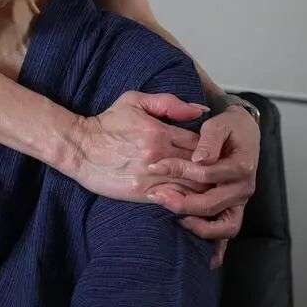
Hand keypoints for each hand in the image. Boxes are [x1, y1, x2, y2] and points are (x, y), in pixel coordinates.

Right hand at [67, 91, 209, 200]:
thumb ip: (169, 103)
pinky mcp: (143, 193)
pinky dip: (189, 203)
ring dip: (207, 190)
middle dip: (216, 172)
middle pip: (201, 166)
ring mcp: (152, 176)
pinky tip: (199, 205)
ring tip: (218, 191)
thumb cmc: (108, 123)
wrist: (80, 147)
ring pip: (192, 187)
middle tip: (227, 175)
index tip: (220, 153)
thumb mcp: (135, 101)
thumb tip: (200, 109)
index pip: (200, 142)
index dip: (214, 149)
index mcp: (161, 131)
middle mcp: (159, 155)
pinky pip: (174, 201)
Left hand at [145, 105, 259, 265]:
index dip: (179, 170)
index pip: (206, 173)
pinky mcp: (234, 209)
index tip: (155, 166)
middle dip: (182, 202)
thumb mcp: (219, 124)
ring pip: (223, 226)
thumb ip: (209, 139)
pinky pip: (227, 233)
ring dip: (198, 227)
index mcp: (241, 165)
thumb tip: (199, 159)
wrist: (244, 132)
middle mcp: (244, 188)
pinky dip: (218, 247)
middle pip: (212, 203)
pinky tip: (207, 261)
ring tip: (174, 219)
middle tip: (157, 196)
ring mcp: (240, 202)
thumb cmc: (228, 127)